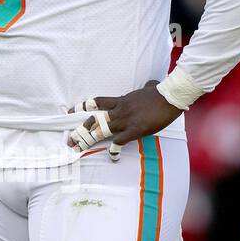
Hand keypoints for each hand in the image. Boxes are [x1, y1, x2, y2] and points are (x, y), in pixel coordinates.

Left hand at [67, 81, 181, 155]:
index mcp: (120, 100)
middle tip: (70, 140)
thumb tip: (150, 83)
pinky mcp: (134, 130)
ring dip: (88, 141)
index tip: (71, 112)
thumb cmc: (160, 92)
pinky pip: (119, 142)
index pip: (96, 102)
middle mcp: (118, 110)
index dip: (81, 107)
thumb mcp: (148, 87)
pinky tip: (111, 156)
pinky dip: (114, 150)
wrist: (169, 97)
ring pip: (101, 131)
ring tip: (79, 149)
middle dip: (80, 131)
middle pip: (93, 120)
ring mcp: (125, 120)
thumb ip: (145, 87)